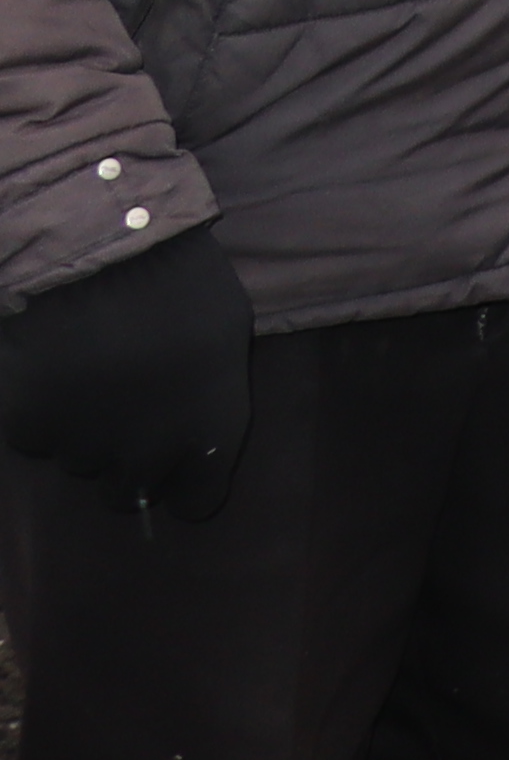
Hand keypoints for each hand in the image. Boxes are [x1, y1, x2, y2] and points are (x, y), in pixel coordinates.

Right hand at [0, 222, 251, 521]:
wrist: (107, 257)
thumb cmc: (187, 285)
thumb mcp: (228, 338)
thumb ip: (212, 390)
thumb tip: (194, 409)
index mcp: (207, 437)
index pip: (198, 502)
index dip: (189, 483)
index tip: (180, 465)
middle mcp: (144, 458)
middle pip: (130, 492)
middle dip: (131, 460)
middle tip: (129, 411)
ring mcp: (81, 448)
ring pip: (80, 463)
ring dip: (87, 434)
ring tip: (94, 380)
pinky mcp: (28, 426)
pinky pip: (37, 435)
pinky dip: (44, 412)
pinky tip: (56, 371)